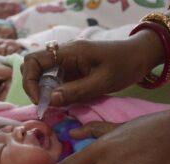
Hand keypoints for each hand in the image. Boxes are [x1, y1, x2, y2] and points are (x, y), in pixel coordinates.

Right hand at [22, 31, 163, 105]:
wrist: (140, 57)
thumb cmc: (124, 65)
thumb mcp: (102, 82)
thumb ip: (76, 91)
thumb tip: (50, 100)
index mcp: (69, 52)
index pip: (33, 60)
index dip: (29, 81)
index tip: (40, 100)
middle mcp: (64, 55)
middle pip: (34, 67)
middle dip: (33, 86)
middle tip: (45, 104)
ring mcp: (67, 63)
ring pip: (43, 75)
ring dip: (43, 91)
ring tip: (53, 106)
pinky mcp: (72, 71)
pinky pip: (55, 81)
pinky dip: (53, 92)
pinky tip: (62, 102)